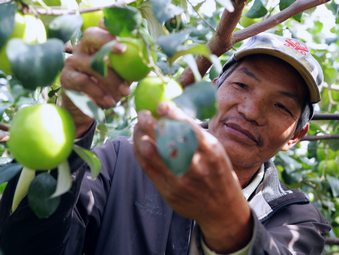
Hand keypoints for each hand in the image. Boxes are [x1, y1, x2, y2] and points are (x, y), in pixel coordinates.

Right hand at [60, 23, 131, 137]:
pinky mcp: (67, 78)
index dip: (112, 27)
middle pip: (91, 35)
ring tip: (125, 93)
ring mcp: (72, 61)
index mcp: (96, 44)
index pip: (102, 28)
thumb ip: (130, 71)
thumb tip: (151, 71)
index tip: (126, 34)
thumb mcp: (120, 79)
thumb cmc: (107, 89)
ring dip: (112, 79)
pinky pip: (84, 82)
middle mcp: (82, 48)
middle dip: (107, 41)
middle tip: (124, 50)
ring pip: (92, 64)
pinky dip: (99, 92)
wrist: (86, 108)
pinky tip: (110, 102)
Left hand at [133, 102, 252, 253]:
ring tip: (137, 127)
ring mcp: (180, 180)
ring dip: (139, 135)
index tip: (161, 105)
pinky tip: (138, 143)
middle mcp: (195, 165)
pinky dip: (139, 151)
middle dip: (148, 122)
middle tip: (143, 114)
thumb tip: (172, 114)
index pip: (188, 127)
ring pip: (150, 152)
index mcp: (211, 151)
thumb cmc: (219, 174)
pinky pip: (147, 167)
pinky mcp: (168, 191)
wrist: (222, 209)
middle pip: (164, 138)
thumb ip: (197, 136)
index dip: (171, 113)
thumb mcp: (217, 151)